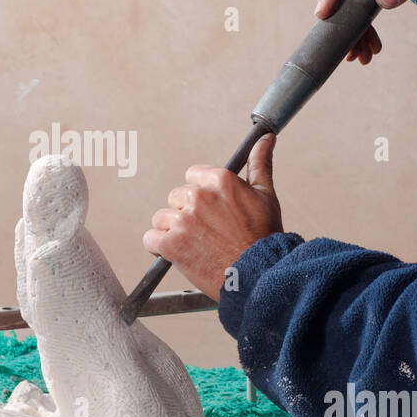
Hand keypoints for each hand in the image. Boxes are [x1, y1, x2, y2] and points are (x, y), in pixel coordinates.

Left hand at [142, 133, 282, 302]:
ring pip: (162, 218)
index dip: (201, 194)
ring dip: (173, 231)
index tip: (211, 210)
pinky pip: (150, 239)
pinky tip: (178, 254)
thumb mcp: (266, 196)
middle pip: (176, 198)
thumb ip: (259, 164)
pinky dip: (159, 249)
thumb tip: (265, 140)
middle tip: (207, 232)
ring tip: (196, 245)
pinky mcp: (170, 244)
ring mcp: (182, 220)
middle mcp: (197, 196)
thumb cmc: (264, 238)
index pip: (193, 176)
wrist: (258, 276)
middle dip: (187, 213)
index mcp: (219, 180)